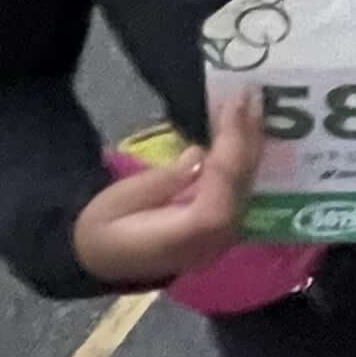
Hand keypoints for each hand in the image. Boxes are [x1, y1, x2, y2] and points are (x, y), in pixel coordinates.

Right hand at [72, 91, 260, 288]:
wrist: (101, 264)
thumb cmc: (101, 231)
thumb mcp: (116, 203)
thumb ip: (159, 182)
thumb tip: (199, 156)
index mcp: (189, 231)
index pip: (223, 182)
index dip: (232, 142)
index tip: (234, 102)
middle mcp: (215, 236)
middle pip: (242, 180)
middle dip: (248, 133)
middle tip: (251, 92)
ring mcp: (223, 235)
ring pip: (247, 181)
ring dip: (252, 140)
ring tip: (254, 102)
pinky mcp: (223, 227)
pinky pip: (241, 187)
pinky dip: (246, 155)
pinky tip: (248, 129)